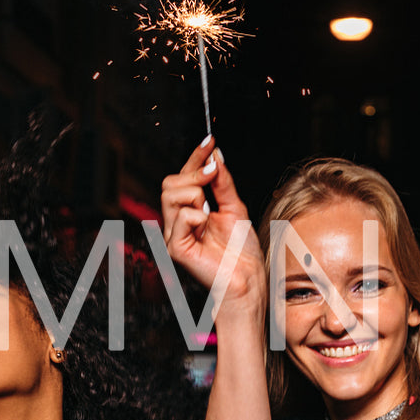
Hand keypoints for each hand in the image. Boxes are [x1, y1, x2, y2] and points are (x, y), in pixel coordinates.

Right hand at [160, 136, 265, 308]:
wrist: (249, 278)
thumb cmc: (243, 252)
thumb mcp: (236, 207)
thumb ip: (223, 182)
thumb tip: (215, 155)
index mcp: (191, 211)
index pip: (184, 177)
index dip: (195, 156)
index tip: (209, 140)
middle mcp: (179, 221)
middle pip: (170, 182)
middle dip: (194, 174)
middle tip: (213, 176)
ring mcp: (175, 234)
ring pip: (171, 195)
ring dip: (196, 195)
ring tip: (211, 211)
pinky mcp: (176, 247)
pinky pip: (180, 217)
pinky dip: (197, 216)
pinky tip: (206, 225)